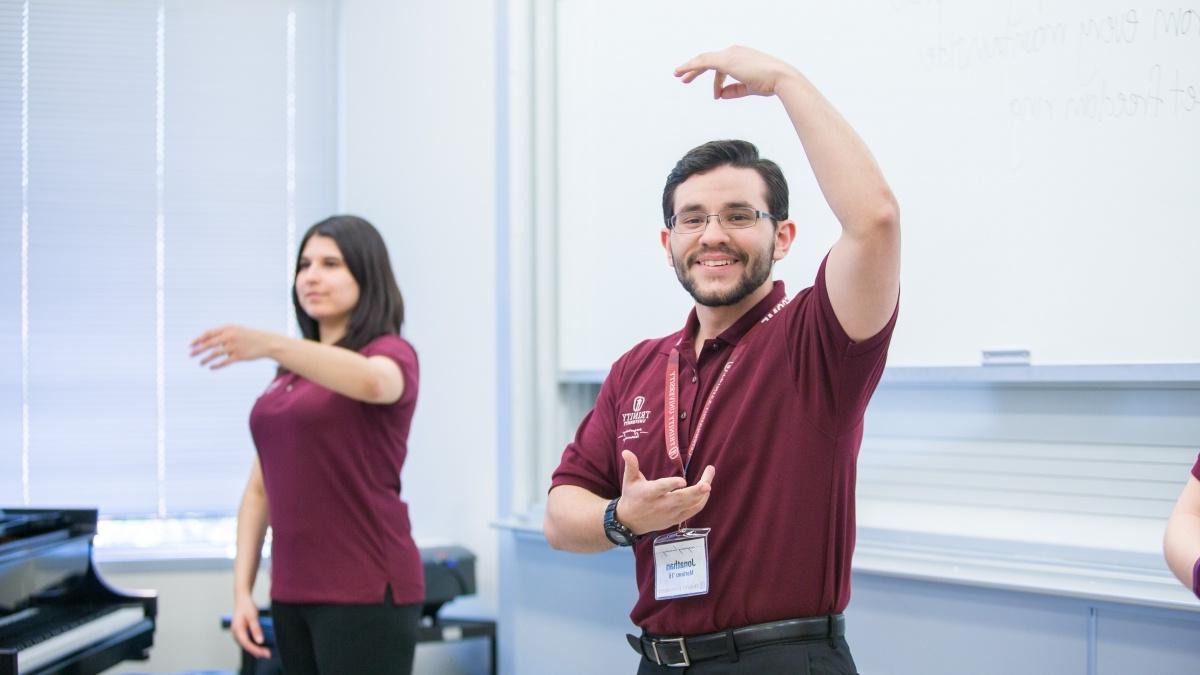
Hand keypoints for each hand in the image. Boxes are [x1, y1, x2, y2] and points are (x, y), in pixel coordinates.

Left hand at [190, 325, 275, 368]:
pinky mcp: (239, 356)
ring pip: (215, 354)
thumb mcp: (236, 331)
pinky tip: (211, 367)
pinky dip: (216, 365)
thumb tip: (205, 341)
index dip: (198, 339)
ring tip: (201, 363)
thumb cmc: (249, 336)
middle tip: (191, 354)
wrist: (266, 342)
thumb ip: (222, 334)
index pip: (208, 333)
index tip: (191, 345)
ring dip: (206, 359)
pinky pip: (224, 362)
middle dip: (198, 349)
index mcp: (228, 328)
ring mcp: (234, 347)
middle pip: (209, 343)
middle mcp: (230, 337)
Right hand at [230, 594, 270, 658]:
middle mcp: (235, 633)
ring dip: (255, 649)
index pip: (246, 643)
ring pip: (246, 645)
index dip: (255, 650)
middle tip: (268, 655)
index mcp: (237, 629)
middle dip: (257, 651)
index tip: (264, 653)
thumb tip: (260, 641)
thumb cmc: (247, 606)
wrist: (242, 599)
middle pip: (246, 646)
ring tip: (266, 653)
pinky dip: (253, 645)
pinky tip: (260, 648)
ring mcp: (237, 633)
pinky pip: (247, 641)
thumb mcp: (253, 616)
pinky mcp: (241, 632)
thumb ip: (256, 629)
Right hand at [617, 450, 714, 534]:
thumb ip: (631, 465)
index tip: (683, 480)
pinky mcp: (676, 519)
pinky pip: (692, 511)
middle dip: (696, 491)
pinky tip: (706, 491)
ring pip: (690, 505)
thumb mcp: (629, 480)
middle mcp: (661, 505)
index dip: (672, 484)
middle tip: (707, 483)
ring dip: (702, 494)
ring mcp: (670, 514)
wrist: (630, 522)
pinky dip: (701, 502)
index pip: (661, 488)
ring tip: (709, 479)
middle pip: (681, 499)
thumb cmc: (631, 496)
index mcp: (649, 493)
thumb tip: (626, 451)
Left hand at [674, 45, 800, 99]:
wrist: (780, 78)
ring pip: (704, 60)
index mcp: (741, 57)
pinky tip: (682, 71)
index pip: (723, 66)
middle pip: (710, 60)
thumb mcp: (749, 87)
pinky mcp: (726, 60)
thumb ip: (734, 90)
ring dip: (691, 68)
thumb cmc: (770, 83)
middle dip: (696, 70)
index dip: (717, 80)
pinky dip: (691, 66)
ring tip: (679, 76)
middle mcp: (734, 52)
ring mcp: (730, 54)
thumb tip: (721, 95)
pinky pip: (704, 61)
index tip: (715, 93)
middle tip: (683, 78)